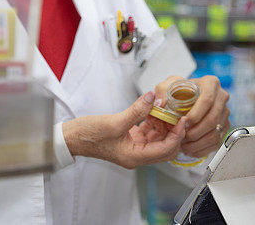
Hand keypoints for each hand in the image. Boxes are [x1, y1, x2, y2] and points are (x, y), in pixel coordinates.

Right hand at [63, 92, 186, 168]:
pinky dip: (154, 121)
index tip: (182, 119)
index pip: (166, 150)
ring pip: (159, 138)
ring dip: (164, 124)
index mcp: (135, 156)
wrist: (71, 138)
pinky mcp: (131, 139)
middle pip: (167, 147)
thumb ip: (137, 110)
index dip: (177, 135)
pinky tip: (153, 109)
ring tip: (164, 107)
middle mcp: (137, 155)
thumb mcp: (114, 122)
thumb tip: (153, 96)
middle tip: (177, 113)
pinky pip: (149, 132)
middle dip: (174, 130)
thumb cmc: (88, 135)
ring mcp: (134, 148)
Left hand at [155, 75, 230, 157]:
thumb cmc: (179, 91)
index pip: (207, 101)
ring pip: (215, 133)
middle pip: (213, 119)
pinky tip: (191, 149)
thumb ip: (161, 91)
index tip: (183, 122)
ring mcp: (224, 112)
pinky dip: (203, 149)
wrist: (187, 97)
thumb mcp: (167, 86)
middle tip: (182, 136)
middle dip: (195, 132)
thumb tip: (160, 102)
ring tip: (184, 145)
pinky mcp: (224, 126)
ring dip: (198, 143)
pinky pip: (217, 142)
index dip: (195, 114)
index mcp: (210, 83)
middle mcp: (221, 97)